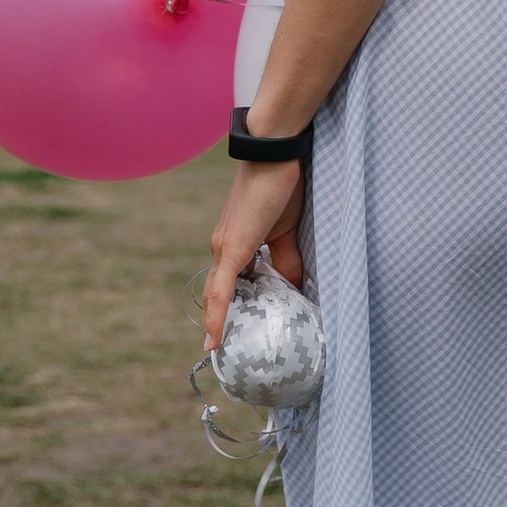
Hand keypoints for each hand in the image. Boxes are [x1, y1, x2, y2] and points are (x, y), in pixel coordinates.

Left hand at [204, 157, 307, 350]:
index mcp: (233, 243)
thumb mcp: (285, 232)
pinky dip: (217, 315)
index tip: (228, 332)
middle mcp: (221, 247)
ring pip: (215, 295)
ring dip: (218, 322)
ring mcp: (223, 248)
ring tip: (219, 351)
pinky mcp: (231, 248)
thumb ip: (286, 261)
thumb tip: (293, 287)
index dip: (224, 308)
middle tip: (222, 349)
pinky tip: (213, 340)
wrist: (274, 154)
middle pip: (216, 293)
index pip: (225, 283)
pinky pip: (221, 290)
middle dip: (218, 320)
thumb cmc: (281, 187)